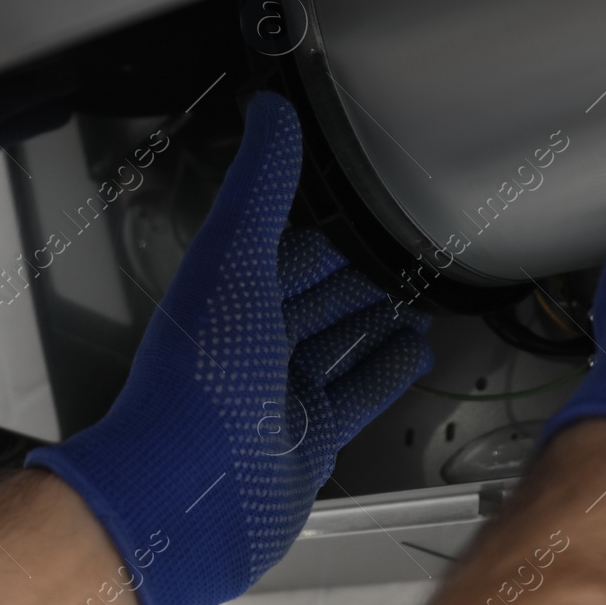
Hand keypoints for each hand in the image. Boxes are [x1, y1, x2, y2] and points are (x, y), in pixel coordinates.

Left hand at [28, 92, 432, 604]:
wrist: (187, 493)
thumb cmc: (201, 378)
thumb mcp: (233, 261)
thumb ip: (259, 187)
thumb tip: (273, 111)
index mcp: (230, 296)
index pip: (289, 250)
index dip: (327, 228)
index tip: (365, 205)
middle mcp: (254, 344)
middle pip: (318, 298)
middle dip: (358, 274)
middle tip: (405, 251)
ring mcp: (281, 396)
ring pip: (340, 346)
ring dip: (377, 321)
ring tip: (418, 299)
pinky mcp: (308, 443)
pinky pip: (357, 397)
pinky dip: (386, 372)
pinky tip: (414, 352)